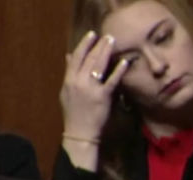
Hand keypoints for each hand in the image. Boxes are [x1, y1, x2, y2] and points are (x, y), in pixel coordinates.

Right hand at [59, 30, 129, 170]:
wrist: (79, 132)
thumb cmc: (75, 113)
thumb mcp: (67, 91)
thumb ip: (70, 73)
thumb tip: (69, 56)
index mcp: (69, 80)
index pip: (76, 57)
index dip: (84, 44)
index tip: (91, 35)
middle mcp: (77, 81)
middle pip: (88, 58)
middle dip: (98, 45)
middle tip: (108, 36)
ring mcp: (90, 88)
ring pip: (98, 66)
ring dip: (106, 52)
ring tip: (113, 42)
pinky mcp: (102, 96)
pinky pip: (111, 80)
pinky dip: (118, 70)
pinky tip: (125, 62)